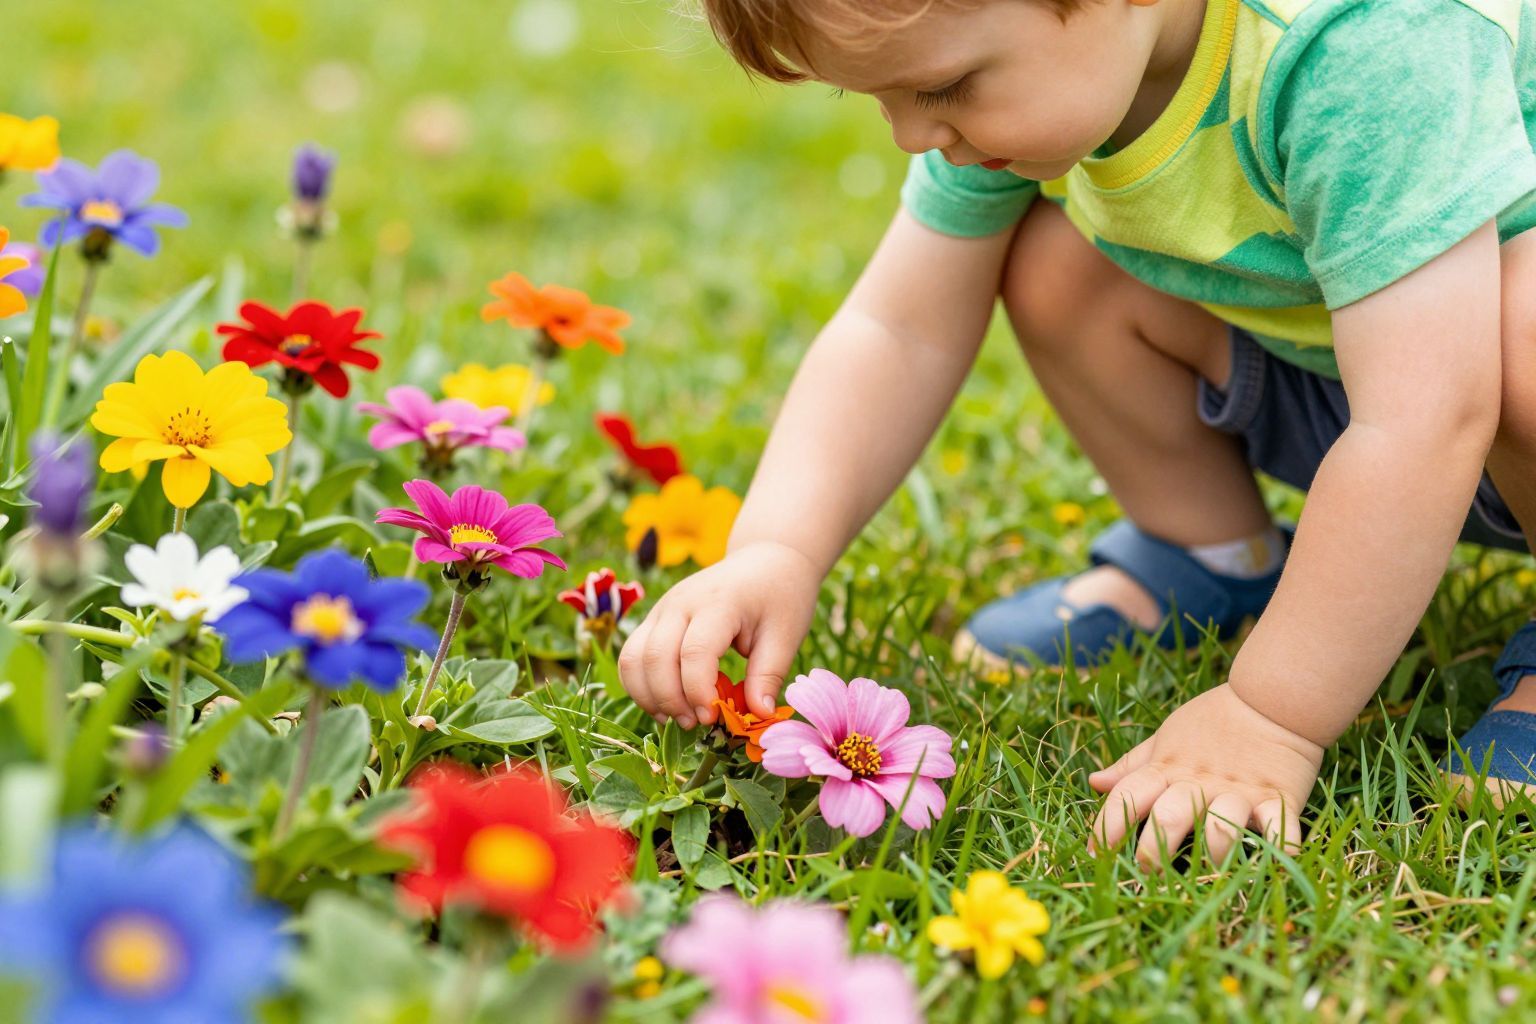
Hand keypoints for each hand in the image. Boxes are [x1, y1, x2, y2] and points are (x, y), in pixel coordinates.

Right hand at [618, 541, 819, 729]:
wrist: (764, 561)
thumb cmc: (779, 597)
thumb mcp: (785, 635)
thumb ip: (769, 675)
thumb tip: (759, 715)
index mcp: (718, 603)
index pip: (694, 651)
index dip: (698, 691)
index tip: (713, 717)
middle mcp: (680, 603)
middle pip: (655, 657)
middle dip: (670, 699)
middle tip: (696, 724)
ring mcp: (662, 609)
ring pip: (632, 658)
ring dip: (648, 696)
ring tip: (678, 718)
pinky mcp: (655, 619)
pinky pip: (632, 655)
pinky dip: (640, 685)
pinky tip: (665, 705)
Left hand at [1087, 683, 1323, 867]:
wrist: (1270, 699)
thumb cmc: (1212, 722)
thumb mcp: (1166, 739)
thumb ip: (1132, 765)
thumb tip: (1095, 782)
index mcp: (1168, 769)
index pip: (1128, 796)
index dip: (1107, 826)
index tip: (1095, 854)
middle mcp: (1200, 783)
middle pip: (1169, 818)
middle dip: (1153, 851)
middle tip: (1146, 873)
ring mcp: (1239, 793)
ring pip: (1222, 827)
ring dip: (1214, 853)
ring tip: (1209, 871)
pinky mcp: (1278, 798)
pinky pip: (1280, 827)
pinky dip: (1282, 846)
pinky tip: (1278, 861)